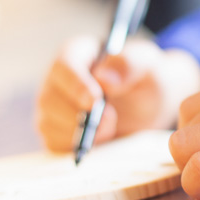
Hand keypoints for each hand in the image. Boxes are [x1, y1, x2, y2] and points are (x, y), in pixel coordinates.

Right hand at [36, 35, 199, 150]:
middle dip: (78, 114)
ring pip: (49, 123)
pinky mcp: (57, 130)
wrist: (150, 103)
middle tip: (110, 119)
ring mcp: (54, 106)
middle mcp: (58, 79)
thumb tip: (103, 79)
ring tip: (109, 129)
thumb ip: (128, 64)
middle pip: (49, 98)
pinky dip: (74, 146)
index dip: (76, 84)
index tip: (95, 100)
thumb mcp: (146, 63)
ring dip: (78, 132)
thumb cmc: (145, 76)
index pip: (64, 66)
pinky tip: (98, 139)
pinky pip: (54, 142)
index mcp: (76, 53)